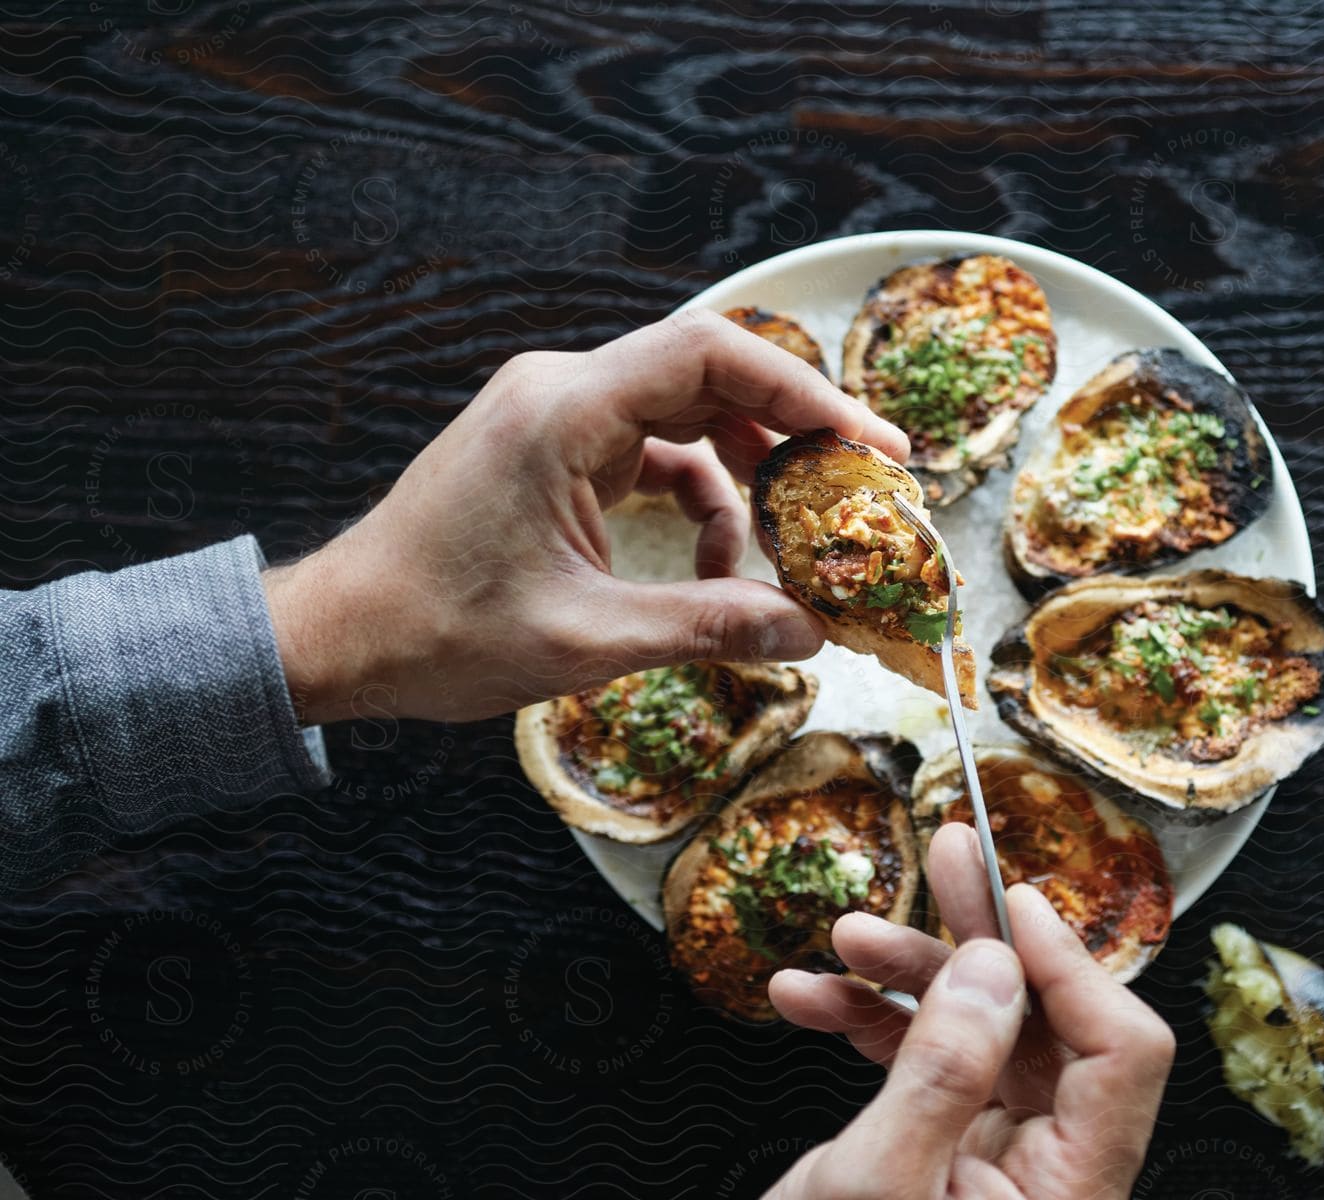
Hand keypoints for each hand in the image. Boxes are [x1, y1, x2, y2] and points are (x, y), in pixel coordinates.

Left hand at [261, 310, 908, 723]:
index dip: (805, 392)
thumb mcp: (587, 638)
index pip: (710, 354)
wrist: (339, 638)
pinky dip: (698, 504)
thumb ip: (708, 628)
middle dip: (791, 435)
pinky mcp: (554, 452)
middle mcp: (562, 393)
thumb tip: (811, 632)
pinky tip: (715, 574)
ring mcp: (555, 418)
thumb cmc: (436, 631)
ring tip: (782, 558)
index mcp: (562, 411)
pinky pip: (653, 455)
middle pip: (709, 377)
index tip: (870, 444)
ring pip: (687, 419)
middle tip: (860, 489)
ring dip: (744, 483)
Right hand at [766, 824, 1175, 1198]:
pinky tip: (810, 996)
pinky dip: (868, 1019)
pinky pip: (922, 1058)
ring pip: (978, 1026)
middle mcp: (1047, 1170)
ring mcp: (995, 1158)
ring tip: (842, 938)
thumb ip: (941, 1072)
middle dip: (983, 938)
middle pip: (1048, 1020)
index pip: (1120, 1053)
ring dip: (906, 972)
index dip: (1070, 965)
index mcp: (1069, 1193)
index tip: (1010, 900)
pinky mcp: (942, 1148)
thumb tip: (999, 965)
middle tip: (950, 854)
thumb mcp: (876, 1187)